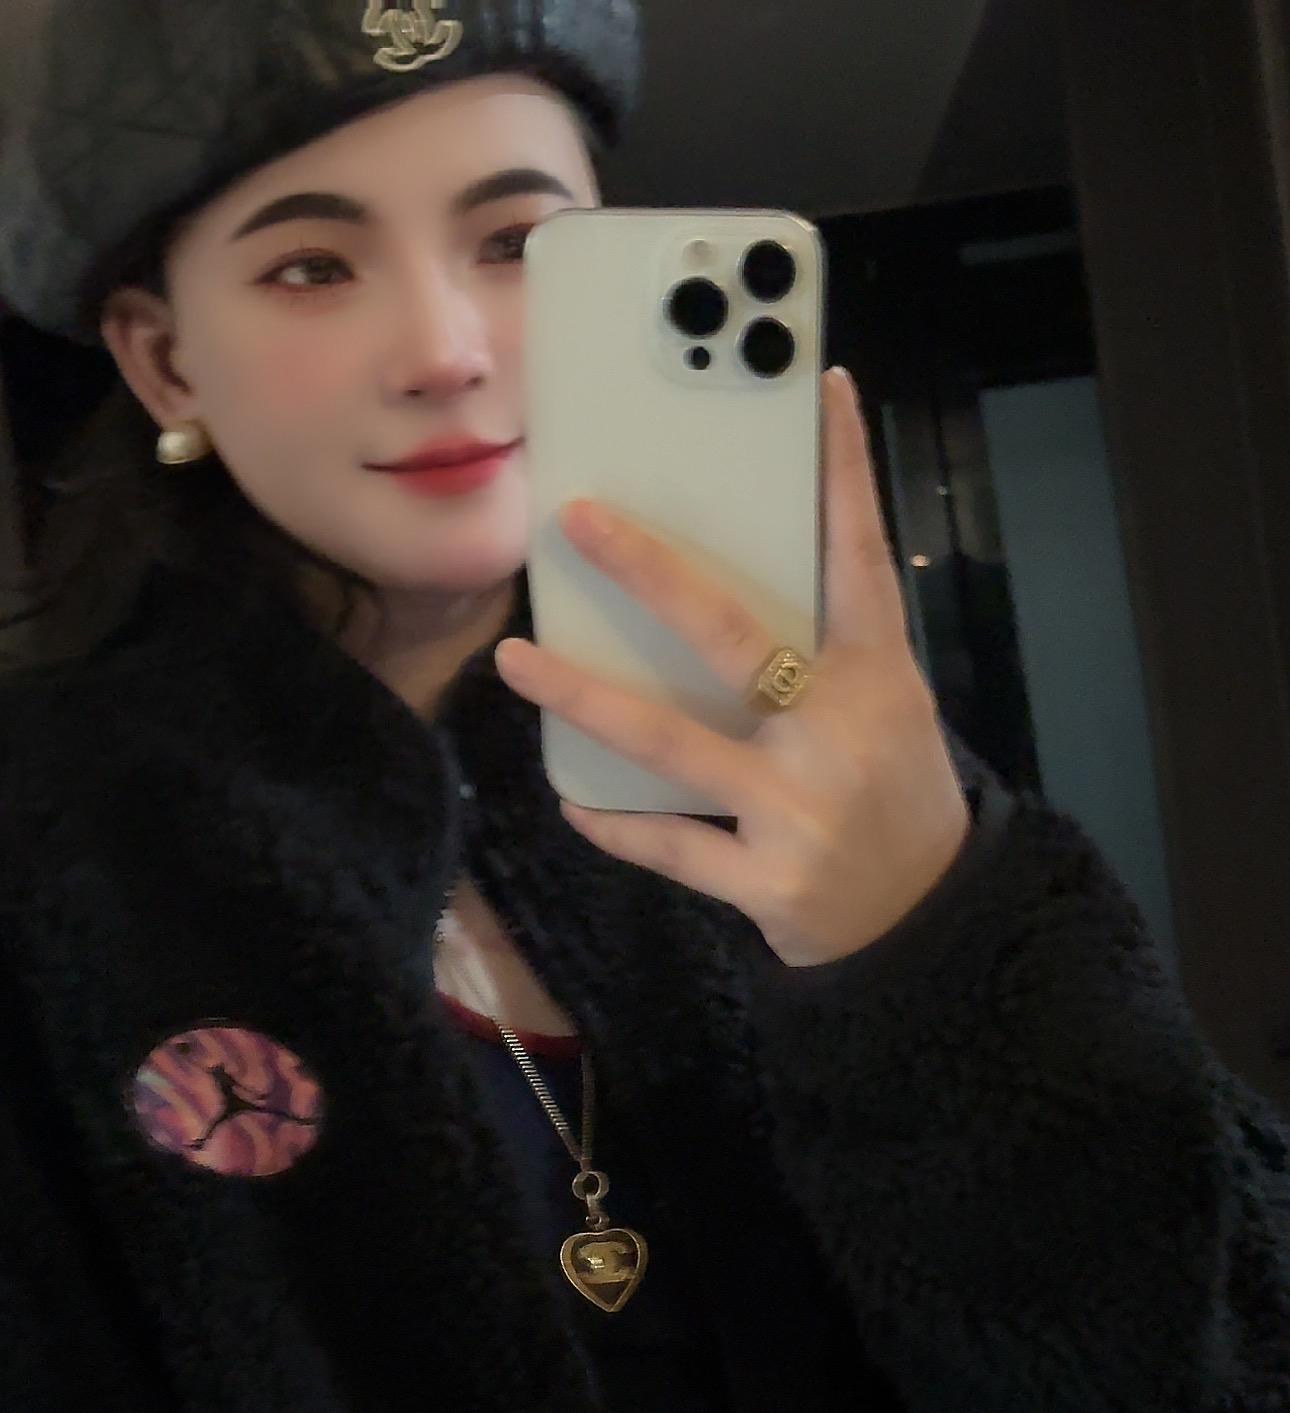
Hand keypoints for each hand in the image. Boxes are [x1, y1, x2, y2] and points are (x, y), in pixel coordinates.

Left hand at [495, 368, 969, 967]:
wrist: (927, 917)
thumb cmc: (894, 795)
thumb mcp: (884, 710)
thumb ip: (822, 654)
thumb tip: (712, 592)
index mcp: (874, 676)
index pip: (859, 556)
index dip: (844, 472)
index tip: (824, 389)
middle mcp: (835, 731)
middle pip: (731, 636)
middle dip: (651, 573)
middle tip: (579, 520)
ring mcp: (797, 809)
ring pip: (670, 743)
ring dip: (584, 697)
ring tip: (515, 660)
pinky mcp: (765, 881)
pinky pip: (669, 845)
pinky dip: (616, 824)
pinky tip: (571, 800)